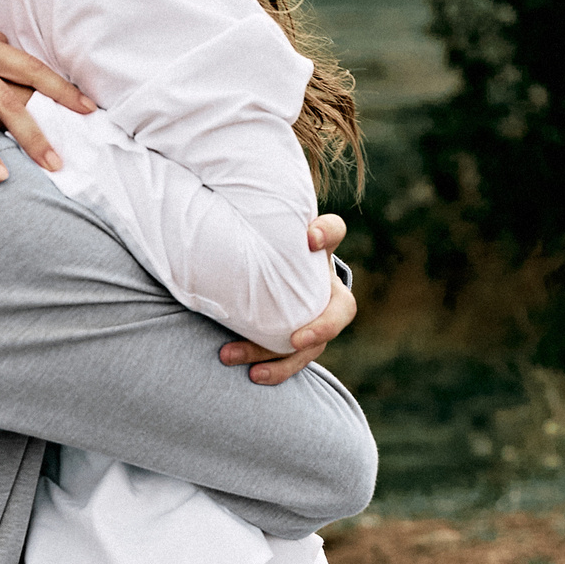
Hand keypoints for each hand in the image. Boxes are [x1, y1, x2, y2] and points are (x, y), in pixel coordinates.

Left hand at [219, 216, 353, 383]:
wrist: (256, 277)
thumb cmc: (255, 250)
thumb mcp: (256, 232)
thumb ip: (251, 217)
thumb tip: (223, 186)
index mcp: (316, 253)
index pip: (333, 231)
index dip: (326, 233)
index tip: (309, 238)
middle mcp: (323, 287)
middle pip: (341, 310)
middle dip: (321, 326)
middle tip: (296, 338)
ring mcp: (314, 318)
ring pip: (311, 345)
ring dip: (283, 359)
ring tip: (253, 370)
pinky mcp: (296, 343)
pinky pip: (292, 361)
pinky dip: (275, 370)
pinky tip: (252, 376)